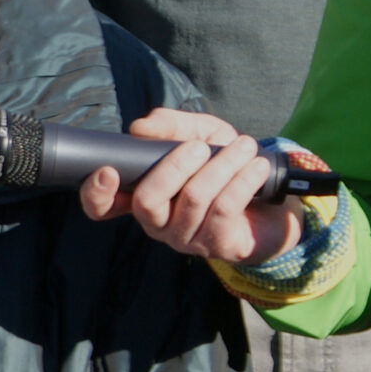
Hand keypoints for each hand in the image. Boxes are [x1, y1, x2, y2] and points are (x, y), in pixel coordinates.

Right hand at [76, 107, 303, 266]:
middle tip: (201, 147)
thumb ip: (172, 126)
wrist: (273, 201)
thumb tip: (140, 127)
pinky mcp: (218, 246)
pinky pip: (224, 209)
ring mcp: (186, 239)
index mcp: (144, 197)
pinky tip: (255, 165)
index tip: (108, 171)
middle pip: (147, 201)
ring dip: (222, 165)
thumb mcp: (202, 135)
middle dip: (175, 166)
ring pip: (193, 199)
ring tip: (244, 146)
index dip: (97, 194)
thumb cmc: (226, 166)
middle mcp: (158, 223)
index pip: (104, 208)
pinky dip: (242, 180)